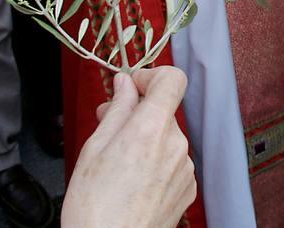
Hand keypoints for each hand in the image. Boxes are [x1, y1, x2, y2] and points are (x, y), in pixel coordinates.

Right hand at [63, 67, 196, 227]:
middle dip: (137, 113)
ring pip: (167, 137)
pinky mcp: (188, 187)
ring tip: (117, 164)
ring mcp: (185, 167)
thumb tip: (124, 84)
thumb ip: (116, 109)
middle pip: (164, 111)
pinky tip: (133, 181)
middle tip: (108, 126)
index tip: (132, 86)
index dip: (150, 75)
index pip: (172, 79)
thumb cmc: (95, 208)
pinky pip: (173, 161)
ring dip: (146, 140)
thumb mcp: (94, 149)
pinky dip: (156, 163)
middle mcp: (176, 145)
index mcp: (151, 129)